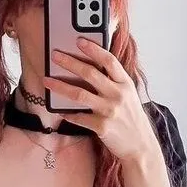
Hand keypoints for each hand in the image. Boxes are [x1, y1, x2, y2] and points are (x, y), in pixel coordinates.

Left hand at [45, 40, 158, 163]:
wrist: (140, 145)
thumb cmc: (131, 119)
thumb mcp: (129, 96)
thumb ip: (114, 83)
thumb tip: (91, 70)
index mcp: (125, 84)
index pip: (109, 60)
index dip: (93, 49)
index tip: (79, 40)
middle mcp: (117, 95)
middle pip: (90, 73)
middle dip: (70, 62)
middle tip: (55, 56)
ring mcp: (109, 111)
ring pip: (79, 94)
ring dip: (60, 86)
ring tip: (46, 81)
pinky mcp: (102, 127)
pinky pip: (79, 118)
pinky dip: (68, 114)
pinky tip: (59, 111)